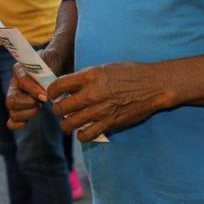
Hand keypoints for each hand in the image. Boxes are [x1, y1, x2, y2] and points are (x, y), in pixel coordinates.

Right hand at [5, 49, 65, 128]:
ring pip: (12, 112)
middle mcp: (14, 84)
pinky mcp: (21, 109)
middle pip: (11, 100)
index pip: (22, 82)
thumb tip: (47, 96)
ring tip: (39, 108)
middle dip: (27, 105)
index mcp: (19, 70)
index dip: (34, 91)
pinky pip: (12, 121)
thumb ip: (48, 74)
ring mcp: (16, 97)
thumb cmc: (55, 61)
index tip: (46, 97)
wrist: (58, 63)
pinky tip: (27, 123)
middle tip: (41, 104)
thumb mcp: (52, 61)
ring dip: (26, 114)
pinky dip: (17, 124)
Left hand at [46, 62, 173, 141]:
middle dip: (57, 110)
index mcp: (89, 76)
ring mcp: (100, 111)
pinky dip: (81, 135)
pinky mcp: (109, 124)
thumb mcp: (103, 68)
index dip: (50, 92)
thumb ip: (86, 78)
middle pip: (60, 107)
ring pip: (70, 124)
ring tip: (68, 122)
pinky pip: (87, 135)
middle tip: (59, 110)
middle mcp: (91, 94)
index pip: (58, 86)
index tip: (51, 95)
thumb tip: (69, 86)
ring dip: (66, 124)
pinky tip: (82, 131)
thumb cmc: (130, 73)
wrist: (152, 86)